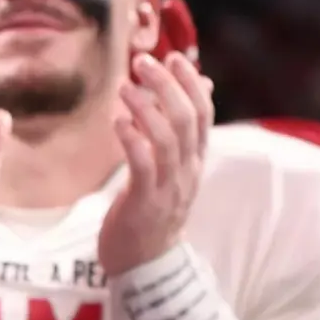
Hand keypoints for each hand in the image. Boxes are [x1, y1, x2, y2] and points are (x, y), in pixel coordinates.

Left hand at [97, 50, 213, 275]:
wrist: (145, 263)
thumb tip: (200, 85)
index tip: (173, 57)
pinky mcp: (145, 202)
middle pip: (187, 121)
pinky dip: (133, 140)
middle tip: (142, 61)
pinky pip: (144, 166)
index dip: (190, 84)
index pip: (202, 115)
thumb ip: (179, 130)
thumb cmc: (151, 207)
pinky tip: (117, 122)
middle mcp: (187, 171)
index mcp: (193, 160)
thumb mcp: (170, 167)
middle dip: (167, 87)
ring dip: (145, 109)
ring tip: (123, 86)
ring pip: (167, 140)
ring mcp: (169, 187)